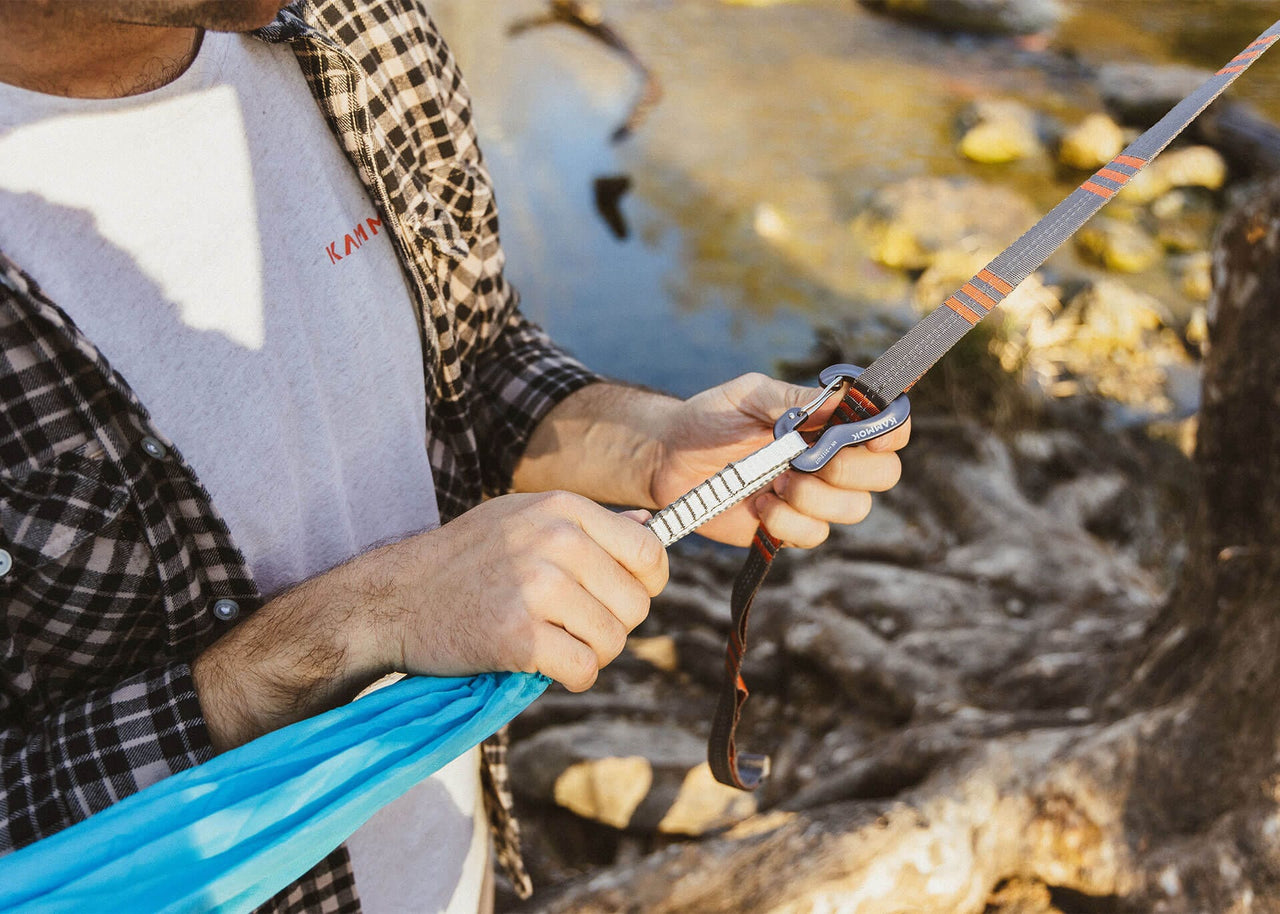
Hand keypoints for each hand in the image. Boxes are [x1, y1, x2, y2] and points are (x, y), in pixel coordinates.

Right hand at [373, 492, 666, 690]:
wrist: (395, 598)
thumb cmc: (465, 560)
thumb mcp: (524, 517)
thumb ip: (588, 523)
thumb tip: (652, 525)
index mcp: (563, 508)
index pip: (649, 552)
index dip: (645, 584)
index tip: (617, 597)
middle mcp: (556, 541)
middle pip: (636, 603)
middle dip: (612, 624)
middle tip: (571, 625)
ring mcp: (538, 588)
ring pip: (613, 641)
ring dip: (589, 653)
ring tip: (552, 641)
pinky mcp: (519, 636)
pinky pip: (584, 670)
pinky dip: (571, 677)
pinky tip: (543, 663)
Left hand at [649, 373, 910, 547]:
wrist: (668, 458)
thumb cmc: (711, 418)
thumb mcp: (750, 396)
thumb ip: (796, 400)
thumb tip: (845, 398)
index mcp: (829, 423)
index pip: (887, 429)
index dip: (890, 432)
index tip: (869, 436)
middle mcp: (831, 460)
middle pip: (884, 474)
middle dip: (850, 470)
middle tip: (806, 461)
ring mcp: (814, 497)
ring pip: (854, 509)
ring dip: (816, 497)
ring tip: (775, 482)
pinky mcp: (790, 527)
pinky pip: (815, 535)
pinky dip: (788, 521)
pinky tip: (760, 506)